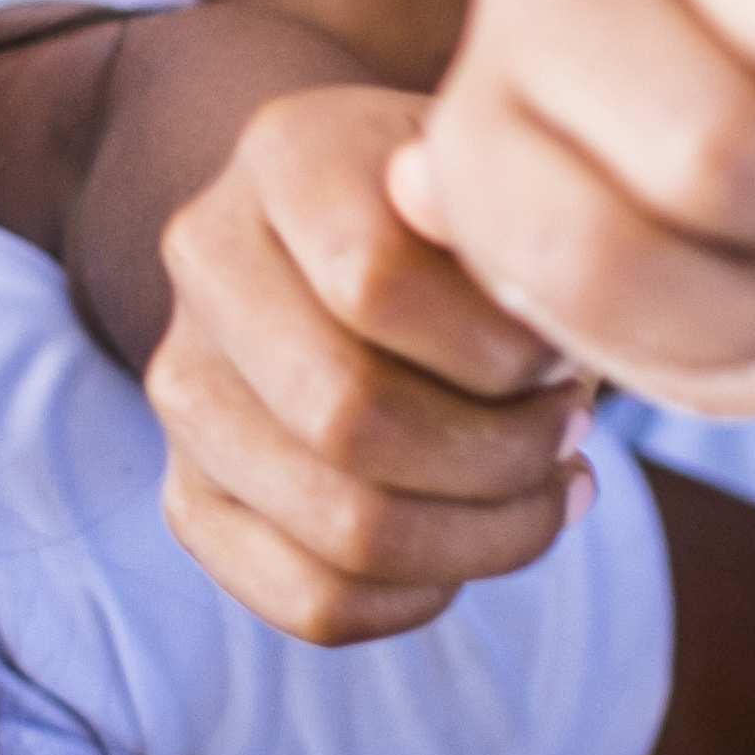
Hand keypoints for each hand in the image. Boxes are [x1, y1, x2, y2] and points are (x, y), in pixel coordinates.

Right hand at [141, 84, 588, 644]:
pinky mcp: (190, 495)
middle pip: (349, 419)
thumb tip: (514, 286)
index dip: (499, 350)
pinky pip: (311, 601)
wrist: (376, 242)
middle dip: (501, 456)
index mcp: (286, 154)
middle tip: (571, 436)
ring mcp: (184, 386)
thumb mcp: (507, 190)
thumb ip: (512, 232)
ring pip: (340, 529)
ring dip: (481, 537)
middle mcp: (206, 260)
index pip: (374, 284)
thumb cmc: (471, 222)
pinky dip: (418, 597)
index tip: (565, 355)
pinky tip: (473, 547)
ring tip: (547, 493)